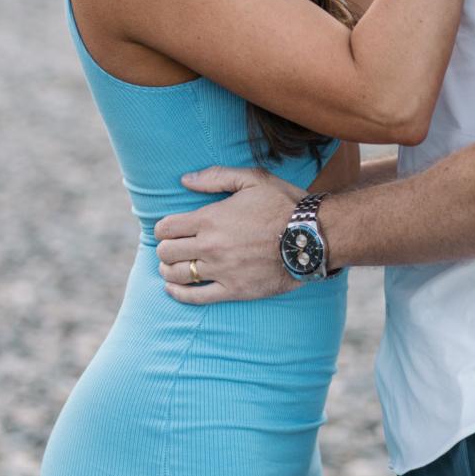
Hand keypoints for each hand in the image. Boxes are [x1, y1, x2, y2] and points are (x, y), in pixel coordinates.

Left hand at [154, 166, 304, 303]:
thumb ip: (216, 177)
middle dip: (165, 248)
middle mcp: (211, 246)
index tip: (168, 228)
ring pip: (178, 275)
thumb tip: (185, 180)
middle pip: (167, 252)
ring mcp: (221, 271)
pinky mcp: (234, 291)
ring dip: (168, 270)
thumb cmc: (283, 204)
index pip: (167, 227)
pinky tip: (174, 289)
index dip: (162, 227)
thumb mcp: (253, 179)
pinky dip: (180, 295)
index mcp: (211, 218)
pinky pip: (197, 298)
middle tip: (172, 246)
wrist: (312, 237)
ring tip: (170, 266)